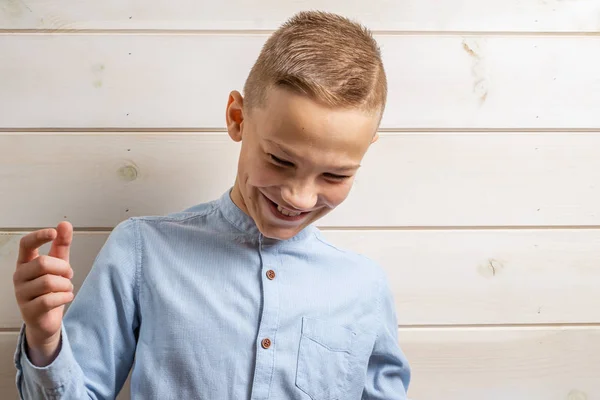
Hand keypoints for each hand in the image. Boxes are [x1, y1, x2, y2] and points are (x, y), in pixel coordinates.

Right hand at [13, 221, 73, 365]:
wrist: (47, 320)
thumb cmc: (51, 289)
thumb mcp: (59, 264)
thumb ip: (61, 245)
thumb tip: (64, 224)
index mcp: (25, 263)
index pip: (25, 244)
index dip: (39, 236)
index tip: (54, 232)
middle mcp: (19, 276)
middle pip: (42, 263)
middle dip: (63, 268)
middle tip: (68, 275)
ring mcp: (21, 294)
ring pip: (48, 282)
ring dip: (66, 285)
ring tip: (67, 288)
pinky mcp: (28, 311)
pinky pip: (50, 299)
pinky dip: (65, 297)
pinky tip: (66, 297)